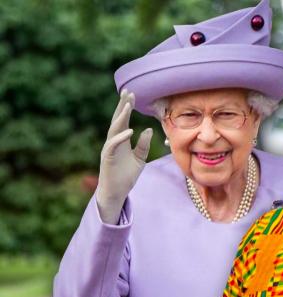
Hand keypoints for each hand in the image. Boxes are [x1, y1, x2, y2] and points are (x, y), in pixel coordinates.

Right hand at [96, 90, 152, 223]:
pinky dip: (121, 137)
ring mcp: (109, 149)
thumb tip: (149, 130)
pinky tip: (130, 130)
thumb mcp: (140, 158)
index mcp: (122, 140)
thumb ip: (143, 145)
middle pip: (117, 120)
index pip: (123, 120)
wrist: (116, 192)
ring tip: (127, 105)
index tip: (132, 94)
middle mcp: (114, 141)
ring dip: (121, 117)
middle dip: (122, 106)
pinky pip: (113, 144)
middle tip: (128, 92)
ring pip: (114, 129)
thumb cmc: (126, 176)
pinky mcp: (108, 158)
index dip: (127, 107)